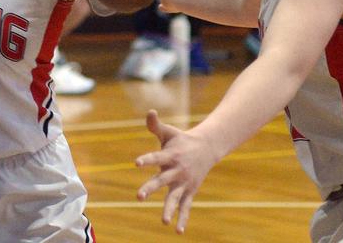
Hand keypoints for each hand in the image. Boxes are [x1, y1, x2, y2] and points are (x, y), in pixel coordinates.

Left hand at [136, 110, 218, 233]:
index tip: (136, 162)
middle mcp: (176, 170)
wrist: (207, 148)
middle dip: (150, 188)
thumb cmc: (181, 140)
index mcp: (169, 155)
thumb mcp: (168, 131)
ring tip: (163, 222)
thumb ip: (155, 125)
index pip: (155, 157)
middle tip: (138, 197)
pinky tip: (179, 231)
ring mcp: (183, 182)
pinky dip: (183, 219)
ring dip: (169, 209)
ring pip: (175, 198)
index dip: (146, 159)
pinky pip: (186, 207)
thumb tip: (150, 111)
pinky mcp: (189, 191)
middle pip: (161, 180)